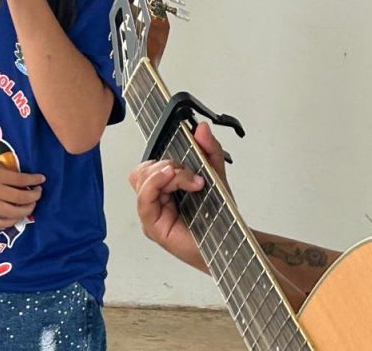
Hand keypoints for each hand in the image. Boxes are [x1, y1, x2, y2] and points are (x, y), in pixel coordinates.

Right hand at [0, 154, 45, 229]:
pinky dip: (11, 221)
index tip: (42, 179)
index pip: (21, 180)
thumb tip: (25, 181)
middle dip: (34, 196)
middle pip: (20, 198)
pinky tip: (16, 215)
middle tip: (38, 192)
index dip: (34, 180)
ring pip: (12, 212)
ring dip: (27, 209)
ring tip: (31, 204)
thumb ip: (6, 172)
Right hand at [128, 122, 228, 269]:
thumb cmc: (219, 218)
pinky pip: (144, 200)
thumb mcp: (216, 176)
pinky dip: (156, 184)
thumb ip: (209, 150)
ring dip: (166, 173)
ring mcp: (153, 213)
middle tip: (190, 173)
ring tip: (189, 181)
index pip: (150, 165)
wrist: (230, 244)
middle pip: (142, 170)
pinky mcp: (154, 226)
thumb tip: (201, 128)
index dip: (166, 156)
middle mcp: (156, 201)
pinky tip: (173, 179)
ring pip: (141, 180)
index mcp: (166, 189)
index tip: (191, 153)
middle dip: (166, 164)